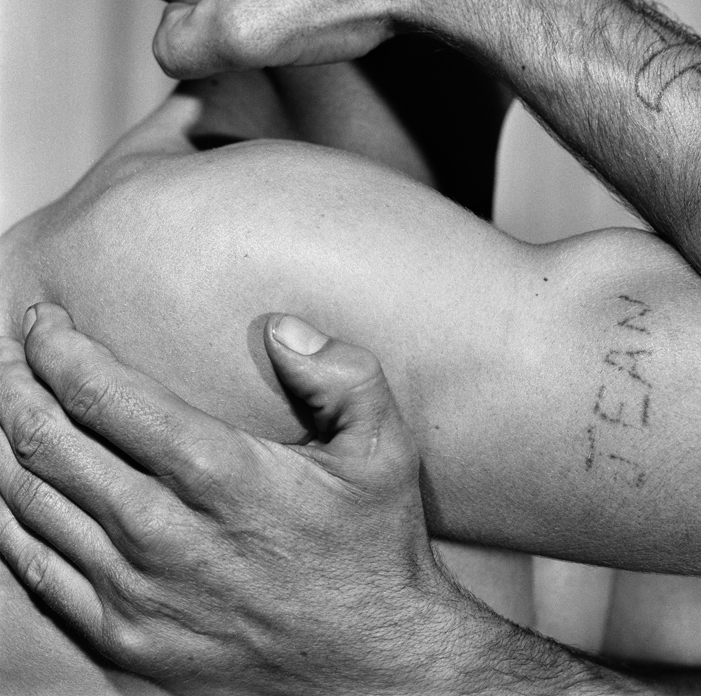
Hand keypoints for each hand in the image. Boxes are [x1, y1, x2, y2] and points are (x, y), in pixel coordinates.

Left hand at [0, 304, 466, 695]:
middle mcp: (164, 536)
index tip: (41, 319)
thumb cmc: (373, 549)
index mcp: (221, 476)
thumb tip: (279, 328)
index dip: (58, 349)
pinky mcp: (122, 643)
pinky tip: (8, 486)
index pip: (106, 397)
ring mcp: (135, 597)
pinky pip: (38, 572)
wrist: (373, 672)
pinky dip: (10, 520)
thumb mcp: (384, 448)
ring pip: (32, 505)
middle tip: (4, 349)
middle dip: (13, 382)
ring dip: (3, 444)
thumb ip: (342, 373)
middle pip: (51, 443)